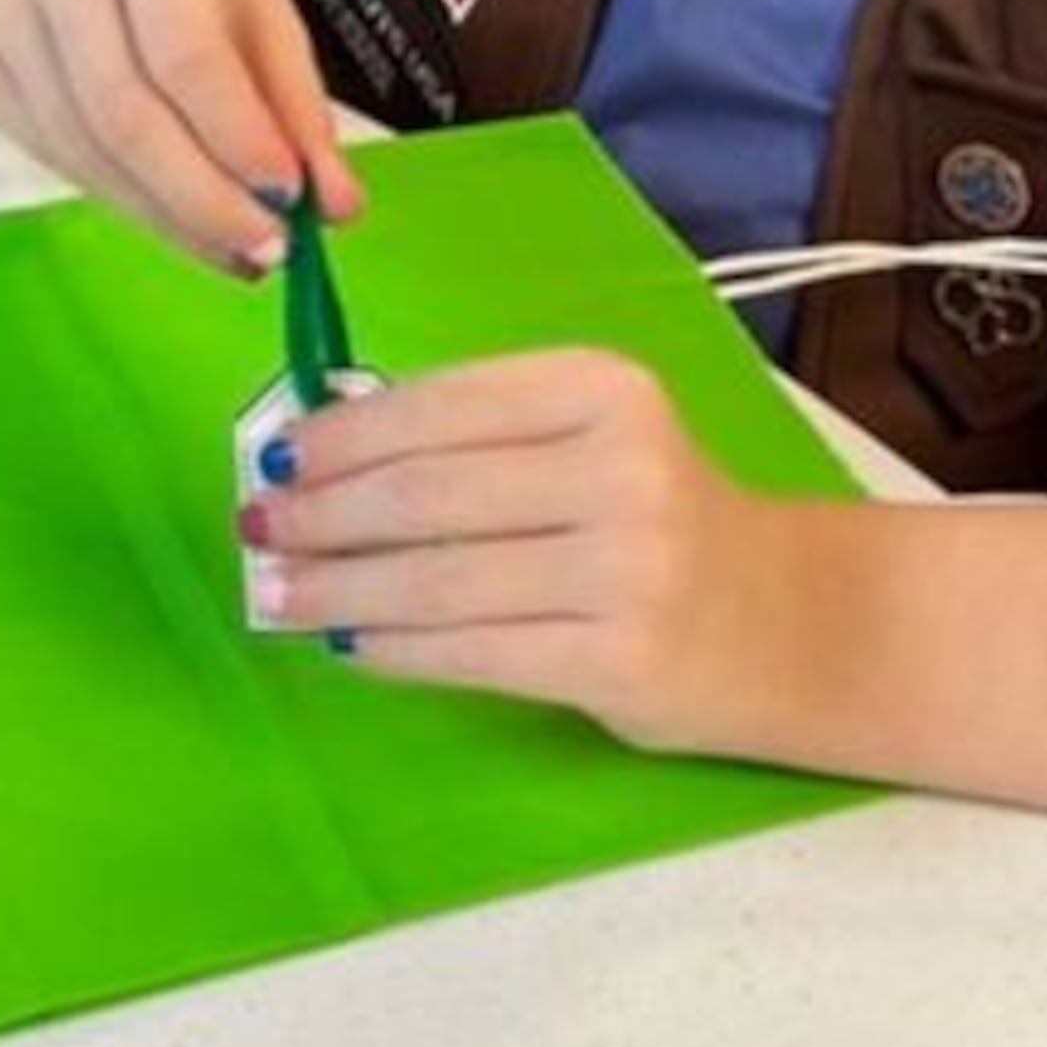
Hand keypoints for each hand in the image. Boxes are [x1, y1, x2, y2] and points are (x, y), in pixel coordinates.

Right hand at [0, 0, 361, 273]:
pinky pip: (53, 155)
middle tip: (268, 250)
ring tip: (234, 249)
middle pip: (124, 109)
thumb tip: (334, 208)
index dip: (238, 133)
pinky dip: (124, 202)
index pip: (185, 45)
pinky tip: (177, 221)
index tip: (293, 199)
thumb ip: (294, 97)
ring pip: (83, 146)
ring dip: (166, 215)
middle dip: (203, 197)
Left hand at [239, 353, 805, 752]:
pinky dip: (395, 649)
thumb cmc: (656, 521)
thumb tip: (321, 452)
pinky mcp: (622, 657)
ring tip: (279, 593)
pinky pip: (474, 651)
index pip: (438, 405)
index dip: (341, 435)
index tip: (277, 457)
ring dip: (338, 589)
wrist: (787, 622)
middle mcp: (620, 467)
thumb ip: (479, 437)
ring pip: (438, 578)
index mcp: (601, 389)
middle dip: (322, 513)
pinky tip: (350, 646)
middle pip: (426, 492)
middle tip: (259, 529)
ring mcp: (628, 566)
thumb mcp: (588, 440)